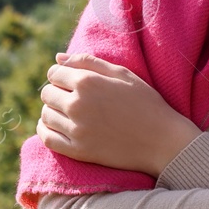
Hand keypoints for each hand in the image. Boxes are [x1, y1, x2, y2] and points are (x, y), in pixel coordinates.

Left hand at [36, 51, 199, 176]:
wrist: (163, 141)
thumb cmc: (145, 102)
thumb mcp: (122, 74)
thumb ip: (88, 61)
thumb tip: (58, 57)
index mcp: (88, 82)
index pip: (54, 73)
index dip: (60, 75)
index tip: (69, 81)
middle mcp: (78, 105)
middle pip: (47, 94)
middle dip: (56, 92)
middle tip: (70, 97)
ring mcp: (77, 130)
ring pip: (46, 115)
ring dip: (52, 111)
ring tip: (65, 112)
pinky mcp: (79, 151)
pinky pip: (47, 139)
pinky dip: (44, 131)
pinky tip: (53, 127)